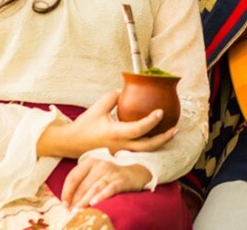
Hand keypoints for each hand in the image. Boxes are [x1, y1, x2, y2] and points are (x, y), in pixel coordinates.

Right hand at [37, 91, 177, 158]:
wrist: (71, 143)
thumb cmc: (85, 124)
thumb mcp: (99, 107)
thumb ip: (114, 97)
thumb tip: (127, 91)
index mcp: (115, 133)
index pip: (138, 129)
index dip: (151, 121)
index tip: (161, 111)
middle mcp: (120, 145)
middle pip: (147, 146)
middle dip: (163, 138)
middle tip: (175, 129)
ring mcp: (120, 152)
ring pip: (144, 151)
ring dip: (159, 143)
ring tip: (170, 133)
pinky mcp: (119, 154)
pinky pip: (138, 151)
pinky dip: (149, 145)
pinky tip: (156, 137)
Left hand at [62, 157, 151, 210]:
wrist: (134, 175)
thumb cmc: (108, 177)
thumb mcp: (94, 175)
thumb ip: (82, 184)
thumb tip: (67, 202)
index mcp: (90, 162)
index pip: (74, 176)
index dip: (67, 191)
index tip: (64, 204)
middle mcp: (101, 165)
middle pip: (83, 185)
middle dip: (75, 200)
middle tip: (71, 212)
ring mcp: (112, 172)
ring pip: (95, 187)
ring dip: (84, 200)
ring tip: (78, 211)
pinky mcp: (121, 180)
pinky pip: (110, 189)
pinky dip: (101, 196)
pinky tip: (94, 203)